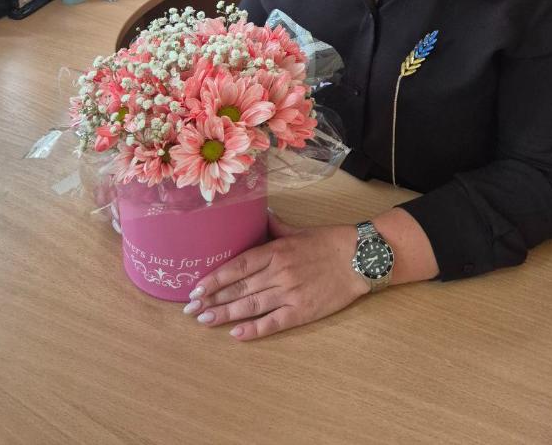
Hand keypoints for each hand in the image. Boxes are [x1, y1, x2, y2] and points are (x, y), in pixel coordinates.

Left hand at [182, 212, 369, 340]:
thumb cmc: (330, 242)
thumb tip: (261, 215)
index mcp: (276, 250)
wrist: (361, 257)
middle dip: (212, 299)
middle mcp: (279, 272)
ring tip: (205, 321)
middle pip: (239, 287)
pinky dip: (254, 330)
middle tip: (190, 310)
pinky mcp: (303, 310)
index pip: (238, 266)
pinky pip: (274, 322)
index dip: (215, 278)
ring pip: (250, 305)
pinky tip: (237, 335)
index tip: (196, 287)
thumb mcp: (300, 230)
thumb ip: (276, 226)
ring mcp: (290, 292)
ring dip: (225, 314)